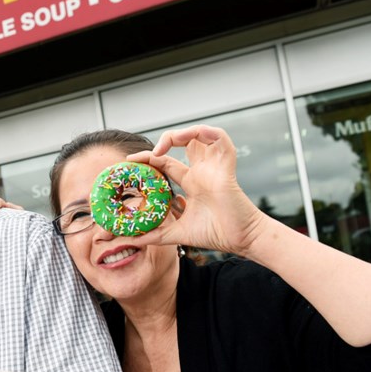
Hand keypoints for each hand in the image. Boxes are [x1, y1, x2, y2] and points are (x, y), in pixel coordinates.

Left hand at [127, 124, 266, 257]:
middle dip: (163, 141)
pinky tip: (187, 137)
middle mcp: (202, 171)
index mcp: (191, 182)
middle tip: (147, 154)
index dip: (149, 158)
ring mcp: (213, 167)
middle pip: (182, 143)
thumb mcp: (177, 233)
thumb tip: (130, 239)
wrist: (241, 240)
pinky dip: (204, 132)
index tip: (130, 162)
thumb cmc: (216, 234)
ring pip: (199, 135)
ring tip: (164, 145)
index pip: (166, 162)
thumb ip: (155, 234)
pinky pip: (220, 137)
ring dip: (181, 133)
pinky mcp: (225, 166)